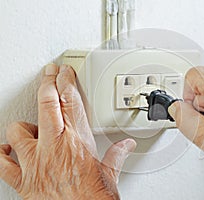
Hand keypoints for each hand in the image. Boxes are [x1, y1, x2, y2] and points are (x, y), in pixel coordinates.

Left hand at [0, 64, 135, 198]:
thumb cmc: (95, 199)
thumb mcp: (111, 175)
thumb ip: (117, 155)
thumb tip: (126, 145)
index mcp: (78, 142)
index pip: (71, 102)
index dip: (66, 82)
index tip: (64, 72)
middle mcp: (55, 147)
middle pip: (47, 103)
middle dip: (48, 83)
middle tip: (49, 73)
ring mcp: (35, 162)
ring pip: (19, 130)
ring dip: (25, 124)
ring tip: (33, 125)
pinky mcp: (23, 180)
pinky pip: (2, 163)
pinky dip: (2, 153)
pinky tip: (6, 149)